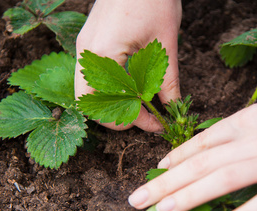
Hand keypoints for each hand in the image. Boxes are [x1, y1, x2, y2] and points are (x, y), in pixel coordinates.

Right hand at [75, 0, 181, 131]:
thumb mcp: (164, 44)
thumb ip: (167, 82)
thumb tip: (171, 109)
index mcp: (102, 54)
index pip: (109, 105)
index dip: (134, 121)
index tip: (156, 124)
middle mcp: (86, 53)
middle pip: (90, 103)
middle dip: (118, 116)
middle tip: (146, 118)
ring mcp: (85, 47)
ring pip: (90, 91)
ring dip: (114, 103)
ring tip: (141, 105)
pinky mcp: (90, 41)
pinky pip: (93, 76)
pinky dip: (111, 88)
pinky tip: (133, 87)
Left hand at [128, 68, 256, 210]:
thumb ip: (247, 128)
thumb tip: (224, 144)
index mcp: (247, 121)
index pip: (202, 141)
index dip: (177, 156)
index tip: (156, 169)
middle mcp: (253, 141)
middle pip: (201, 163)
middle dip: (165, 181)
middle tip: (136, 198)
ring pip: (222, 180)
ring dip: (188, 196)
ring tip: (161, 210)